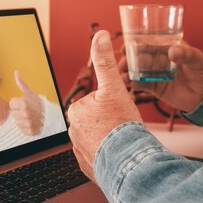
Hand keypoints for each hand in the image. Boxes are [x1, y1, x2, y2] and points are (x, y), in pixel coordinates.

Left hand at [9, 70, 44, 135]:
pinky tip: (31, 123)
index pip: (11, 104)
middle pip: (13, 114)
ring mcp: (28, 123)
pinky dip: (26, 127)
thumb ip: (21, 83)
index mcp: (24, 103)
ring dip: (22, 120)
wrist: (51, 115)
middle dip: (19, 112)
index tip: (24, 103)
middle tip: (27, 110)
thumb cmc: (39, 103)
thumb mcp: (30, 92)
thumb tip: (16, 71)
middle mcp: (25, 113)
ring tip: (29, 117)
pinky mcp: (30, 131)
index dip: (17, 103)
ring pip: (16, 122)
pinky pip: (22, 130)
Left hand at [67, 30, 142, 181]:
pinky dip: (109, 155)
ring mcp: (80, 151)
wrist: (129, 162)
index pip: (96, 101)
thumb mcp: (115, 87)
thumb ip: (105, 61)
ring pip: (99, 138)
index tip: (120, 111)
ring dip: (111, 139)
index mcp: (76, 110)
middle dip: (111, 122)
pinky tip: (120, 154)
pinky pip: (100, 157)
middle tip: (124, 126)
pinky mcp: (89, 168)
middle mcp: (73, 131)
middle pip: (97, 119)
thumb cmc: (122, 124)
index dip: (112, 104)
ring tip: (123, 141)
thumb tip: (99, 34)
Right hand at [119, 41, 202, 111]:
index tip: (126, 46)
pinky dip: (134, 84)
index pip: (149, 43)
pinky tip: (129, 84)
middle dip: (128, 59)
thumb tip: (172, 51)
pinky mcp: (156, 88)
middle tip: (121, 64)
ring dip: (128, 72)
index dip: (135, 44)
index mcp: (167, 48)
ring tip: (122, 75)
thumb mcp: (197, 59)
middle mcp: (159, 59)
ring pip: (137, 71)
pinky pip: (142, 85)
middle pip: (139, 57)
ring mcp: (156, 73)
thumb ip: (185, 55)